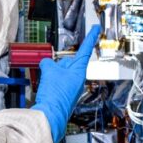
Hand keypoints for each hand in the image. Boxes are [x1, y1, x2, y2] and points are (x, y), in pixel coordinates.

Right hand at [33, 26, 100, 142]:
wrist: (50, 115)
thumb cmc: (54, 94)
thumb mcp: (49, 71)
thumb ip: (48, 63)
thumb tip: (47, 63)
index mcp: (79, 70)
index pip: (85, 49)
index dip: (90, 37)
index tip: (96, 28)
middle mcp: (78, 79)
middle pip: (68, 62)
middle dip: (58, 63)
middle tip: (50, 72)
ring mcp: (72, 87)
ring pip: (60, 72)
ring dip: (52, 74)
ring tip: (48, 85)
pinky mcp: (65, 94)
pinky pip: (57, 82)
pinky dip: (50, 82)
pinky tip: (46, 89)